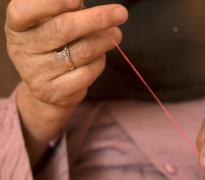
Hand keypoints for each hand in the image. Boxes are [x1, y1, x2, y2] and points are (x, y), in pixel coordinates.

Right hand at [5, 0, 127, 166]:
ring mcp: (38, 74)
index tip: (78, 0)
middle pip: (63, 29)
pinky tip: (100, 56)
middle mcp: (23, 50)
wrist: (48, 85)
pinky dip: (100, 61)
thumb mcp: (50, 24)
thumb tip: (89, 6)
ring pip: (82, 51)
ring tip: (116, 34)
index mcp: (18, 27)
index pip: (23, 10)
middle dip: (98, 18)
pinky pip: (88, 72)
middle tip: (120, 13)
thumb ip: (66, 12)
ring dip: (105, 40)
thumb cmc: (53, 45)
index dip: (52, 3)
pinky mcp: (56, 92)